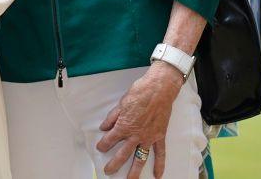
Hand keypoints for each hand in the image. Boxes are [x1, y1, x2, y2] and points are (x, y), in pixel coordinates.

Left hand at [96, 62, 184, 177]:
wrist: (158, 90)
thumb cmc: (139, 94)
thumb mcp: (120, 104)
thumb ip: (112, 118)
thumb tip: (104, 127)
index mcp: (123, 126)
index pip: (110, 139)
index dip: (103, 144)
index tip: (100, 148)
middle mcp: (135, 135)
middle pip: (123, 154)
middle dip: (114, 164)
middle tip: (108, 171)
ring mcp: (148, 138)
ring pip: (140, 158)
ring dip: (135, 171)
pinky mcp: (159, 136)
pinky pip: (160, 153)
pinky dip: (159, 165)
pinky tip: (157, 175)